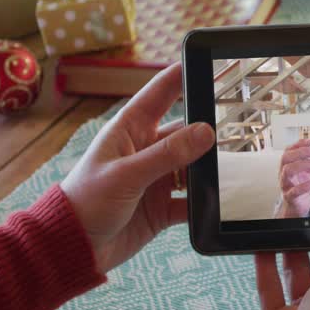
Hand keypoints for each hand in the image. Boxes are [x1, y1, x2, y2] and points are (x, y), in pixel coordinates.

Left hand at [60, 64, 214, 271]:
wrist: (74, 248)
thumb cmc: (86, 202)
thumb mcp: (127, 174)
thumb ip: (167, 154)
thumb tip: (206, 132)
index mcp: (129, 131)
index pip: (158, 94)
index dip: (180, 76)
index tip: (204, 61)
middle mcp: (145, 151)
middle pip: (183, 132)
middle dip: (206, 130)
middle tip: (235, 124)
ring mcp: (155, 180)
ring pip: (191, 167)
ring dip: (207, 169)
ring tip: (231, 166)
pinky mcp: (162, 208)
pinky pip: (191, 202)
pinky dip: (203, 203)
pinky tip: (218, 202)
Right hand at [276, 138, 309, 217]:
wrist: (297, 205)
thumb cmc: (300, 186)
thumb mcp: (309, 171)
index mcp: (287, 165)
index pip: (289, 150)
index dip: (299, 144)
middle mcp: (283, 173)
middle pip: (286, 158)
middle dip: (300, 151)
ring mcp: (285, 185)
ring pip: (287, 171)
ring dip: (303, 164)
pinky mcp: (290, 197)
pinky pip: (295, 190)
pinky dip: (306, 185)